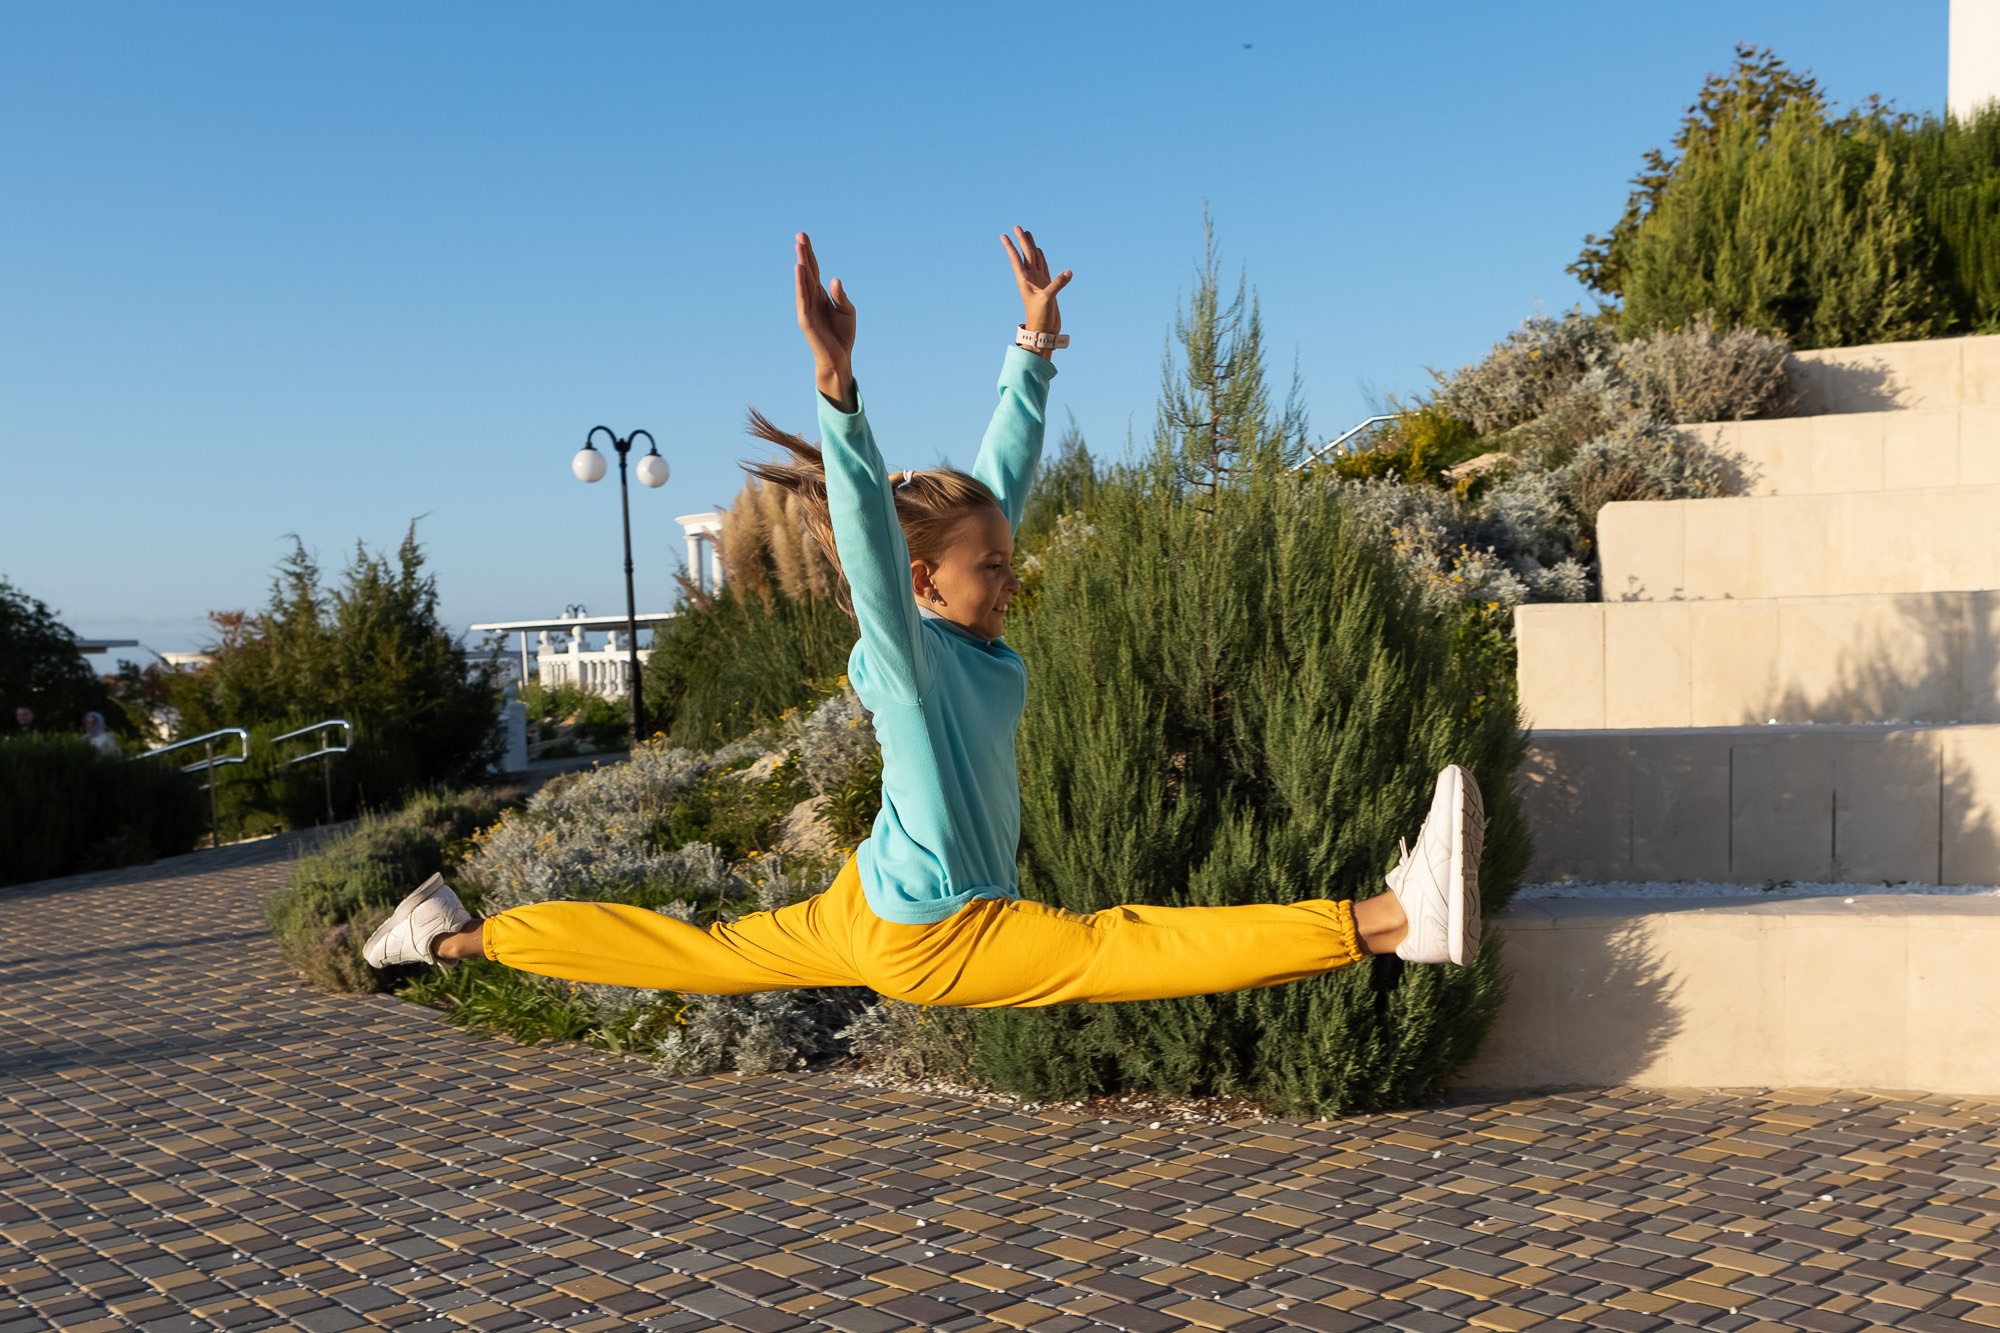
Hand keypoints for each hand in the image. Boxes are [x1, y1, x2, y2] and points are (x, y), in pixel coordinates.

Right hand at [795, 232, 855, 406]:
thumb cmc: (842, 335)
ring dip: (801, 264)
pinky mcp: (805, 318)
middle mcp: (811, 298)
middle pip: (807, 272)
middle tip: (800, 235)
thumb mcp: (847, 311)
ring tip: (800, 248)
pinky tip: (800, 269)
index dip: (810, 254)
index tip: (803, 237)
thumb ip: (841, 296)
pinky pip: (802, 297)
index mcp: (821, 295)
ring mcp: (807, 307)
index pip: (814, 271)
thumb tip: (835, 279)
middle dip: (804, 254)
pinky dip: (800, 283)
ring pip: (803, 282)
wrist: (839, 358)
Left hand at [1001, 226, 1071, 352]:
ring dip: (1030, 246)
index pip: (1016, 259)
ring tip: (1027, 234)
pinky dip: (1041, 257)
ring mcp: (1038, 281)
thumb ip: (1057, 285)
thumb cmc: (1041, 316)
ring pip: (1034, 259)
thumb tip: (1068, 273)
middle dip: (1022, 241)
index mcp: (1025, 280)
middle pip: (1026, 254)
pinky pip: (1043, 266)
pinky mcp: (1047, 285)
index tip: (1004, 236)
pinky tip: (1039, 251)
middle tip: (1017, 227)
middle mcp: (1030, 278)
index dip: (1010, 247)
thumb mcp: (1048, 299)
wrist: (1044, 329)